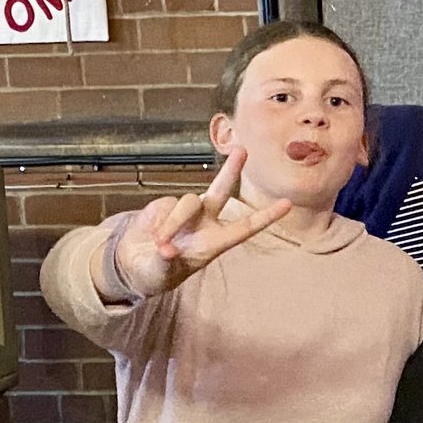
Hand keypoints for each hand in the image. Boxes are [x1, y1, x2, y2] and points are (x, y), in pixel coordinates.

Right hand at [113, 148, 291, 299]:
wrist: (134, 264)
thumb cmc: (157, 272)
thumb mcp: (163, 272)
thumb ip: (165, 260)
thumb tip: (166, 250)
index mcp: (214, 242)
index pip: (245, 227)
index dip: (266, 216)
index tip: (288, 203)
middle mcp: (204, 223)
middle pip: (221, 191)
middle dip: (231, 170)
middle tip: (242, 150)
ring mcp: (186, 212)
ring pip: (189, 202)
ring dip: (174, 223)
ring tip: (161, 243)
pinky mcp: (166, 205)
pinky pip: (169, 206)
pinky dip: (162, 222)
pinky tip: (153, 235)